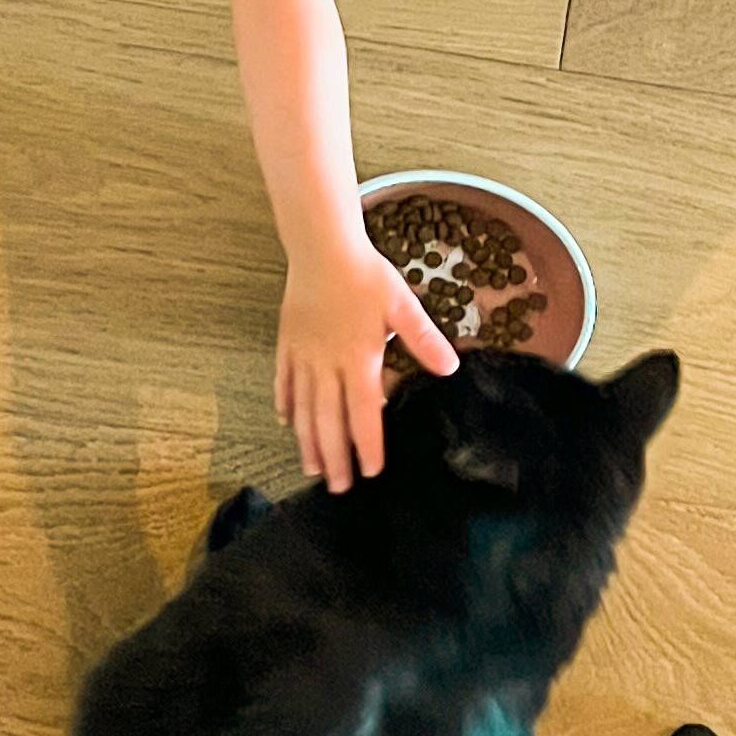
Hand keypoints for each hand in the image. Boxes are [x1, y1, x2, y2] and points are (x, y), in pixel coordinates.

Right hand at [276, 239, 459, 494]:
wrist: (322, 247)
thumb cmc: (365, 274)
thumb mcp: (402, 304)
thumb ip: (424, 339)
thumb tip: (450, 367)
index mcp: (358, 359)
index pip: (362, 414)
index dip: (366, 446)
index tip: (371, 471)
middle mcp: (327, 364)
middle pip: (328, 422)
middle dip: (334, 458)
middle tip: (338, 488)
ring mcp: (304, 356)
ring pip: (304, 409)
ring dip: (308, 442)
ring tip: (311, 468)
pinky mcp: (288, 343)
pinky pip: (284, 381)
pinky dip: (286, 404)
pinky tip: (287, 422)